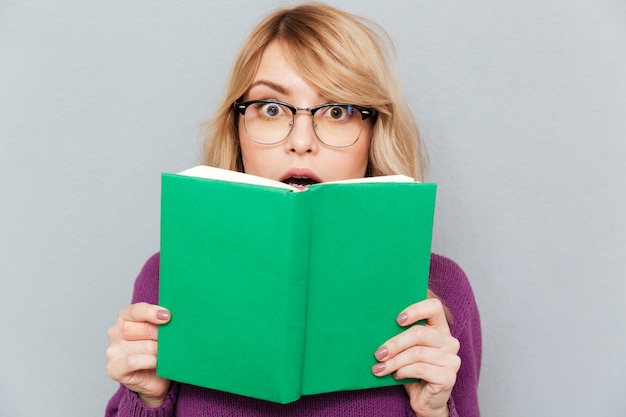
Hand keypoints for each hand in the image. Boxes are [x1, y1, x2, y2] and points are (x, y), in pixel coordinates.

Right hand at [106, 302, 171, 406]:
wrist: (154, 380)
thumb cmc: (158, 351)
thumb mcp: (160, 332)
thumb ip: (162, 322)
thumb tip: (172, 316)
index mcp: (125, 318)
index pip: (135, 311)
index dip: (151, 312)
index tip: (168, 316)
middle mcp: (115, 333)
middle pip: (142, 328)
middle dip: (160, 334)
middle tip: (172, 340)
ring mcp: (113, 352)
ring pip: (143, 346)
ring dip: (159, 350)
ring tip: (168, 354)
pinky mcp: (114, 369)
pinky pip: (133, 361)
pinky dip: (150, 361)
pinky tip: (159, 363)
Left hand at [372, 298, 459, 416]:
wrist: (425, 399)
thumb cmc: (413, 369)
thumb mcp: (407, 349)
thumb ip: (401, 335)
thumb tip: (375, 325)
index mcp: (440, 328)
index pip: (434, 307)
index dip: (415, 310)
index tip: (397, 319)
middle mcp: (449, 341)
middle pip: (419, 333)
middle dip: (395, 343)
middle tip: (378, 354)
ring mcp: (451, 359)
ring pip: (417, 353)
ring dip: (394, 361)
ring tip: (381, 368)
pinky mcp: (448, 377)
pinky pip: (420, 369)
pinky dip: (403, 372)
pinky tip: (396, 375)